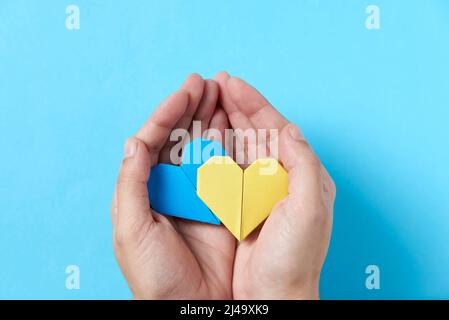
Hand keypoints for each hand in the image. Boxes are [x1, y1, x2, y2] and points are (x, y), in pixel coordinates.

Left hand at [111, 74, 235, 298]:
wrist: (192, 307)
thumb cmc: (155, 276)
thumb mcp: (131, 230)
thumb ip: (130, 185)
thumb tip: (134, 141)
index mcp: (144, 189)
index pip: (153, 141)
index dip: (167, 113)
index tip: (185, 91)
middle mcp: (170, 187)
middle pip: (179, 138)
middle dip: (191, 108)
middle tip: (206, 83)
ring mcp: (197, 193)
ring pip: (203, 147)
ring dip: (210, 119)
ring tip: (220, 94)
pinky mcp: (220, 203)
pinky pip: (224, 167)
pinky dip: (229, 145)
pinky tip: (233, 125)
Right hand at [215, 72, 335, 298]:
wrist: (273, 295)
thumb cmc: (294, 258)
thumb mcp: (307, 210)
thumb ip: (303, 165)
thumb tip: (288, 129)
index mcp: (304, 175)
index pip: (277, 128)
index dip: (255, 103)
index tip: (232, 83)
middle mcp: (284, 178)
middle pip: (259, 132)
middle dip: (239, 106)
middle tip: (217, 84)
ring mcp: (262, 190)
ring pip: (243, 146)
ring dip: (227, 122)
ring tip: (210, 101)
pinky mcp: (244, 203)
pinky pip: (230, 168)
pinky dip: (219, 149)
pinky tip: (207, 135)